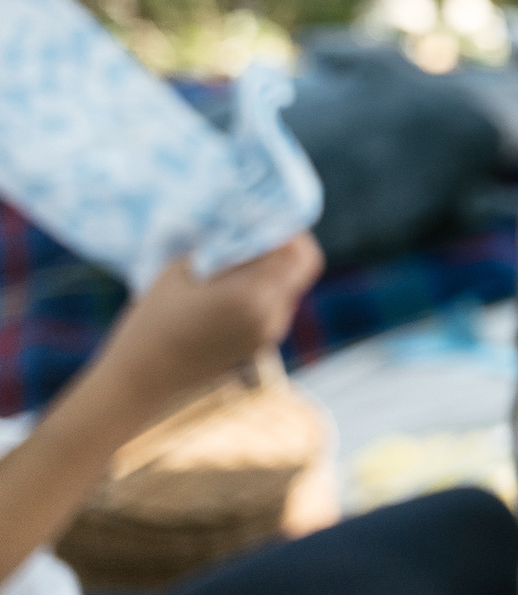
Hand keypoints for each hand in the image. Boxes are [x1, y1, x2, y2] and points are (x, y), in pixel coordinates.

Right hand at [87, 235, 322, 421]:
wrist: (140, 381)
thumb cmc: (152, 321)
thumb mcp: (180, 270)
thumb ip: (218, 243)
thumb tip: (238, 215)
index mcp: (254, 296)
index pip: (297, 252)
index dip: (286, 228)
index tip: (263, 213)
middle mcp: (271, 316)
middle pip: (300, 267)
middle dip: (284, 244)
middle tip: (253, 228)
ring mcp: (269, 334)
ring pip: (289, 285)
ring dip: (273, 266)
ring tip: (236, 255)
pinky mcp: (260, 344)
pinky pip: (275, 305)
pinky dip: (263, 287)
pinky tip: (229, 283)